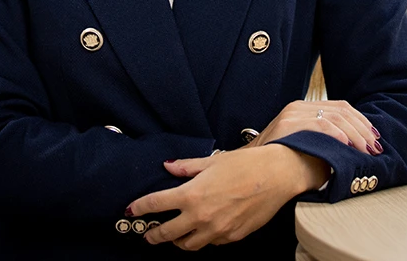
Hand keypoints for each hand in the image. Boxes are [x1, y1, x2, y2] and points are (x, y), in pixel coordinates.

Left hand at [127, 144, 326, 250]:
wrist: (275, 176)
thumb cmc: (244, 164)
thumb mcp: (211, 161)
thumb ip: (187, 166)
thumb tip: (169, 166)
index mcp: (192, 195)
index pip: (157, 204)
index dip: (141, 207)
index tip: (132, 209)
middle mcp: (201, 217)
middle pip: (167, 234)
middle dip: (153, 235)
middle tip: (147, 233)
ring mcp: (217, 231)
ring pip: (188, 245)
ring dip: (178, 241)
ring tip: (174, 234)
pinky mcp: (232, 238)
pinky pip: (211, 243)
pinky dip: (202, 238)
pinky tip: (203, 229)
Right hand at [245, 100, 382, 155]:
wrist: (257, 168)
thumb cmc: (282, 164)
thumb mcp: (306, 146)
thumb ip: (325, 141)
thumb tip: (354, 149)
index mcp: (304, 109)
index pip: (340, 107)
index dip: (361, 121)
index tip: (374, 137)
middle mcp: (299, 107)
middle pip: (341, 110)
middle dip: (362, 129)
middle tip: (375, 147)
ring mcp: (293, 114)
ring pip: (335, 117)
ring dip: (355, 134)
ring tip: (365, 150)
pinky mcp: (289, 123)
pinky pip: (319, 124)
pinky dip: (337, 133)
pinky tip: (347, 144)